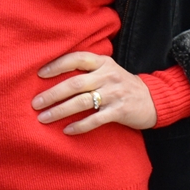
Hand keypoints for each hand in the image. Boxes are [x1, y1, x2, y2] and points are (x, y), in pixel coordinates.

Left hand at [31, 52, 156, 134]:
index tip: (39, 74)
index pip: (76, 58)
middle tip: (35, 103)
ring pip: (82, 102)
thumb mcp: (107, 70)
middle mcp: (108, 75)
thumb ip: (87, 70)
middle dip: (52, 93)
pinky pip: (96, 119)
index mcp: (103, 62)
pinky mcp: (120, 111)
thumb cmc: (121, 84)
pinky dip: (80, 125)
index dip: (57, 65)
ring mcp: (114, 93)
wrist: (153, 99)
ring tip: (44, 118)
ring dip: (60, 110)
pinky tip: (67, 130)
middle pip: (75, 83)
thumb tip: (53, 76)